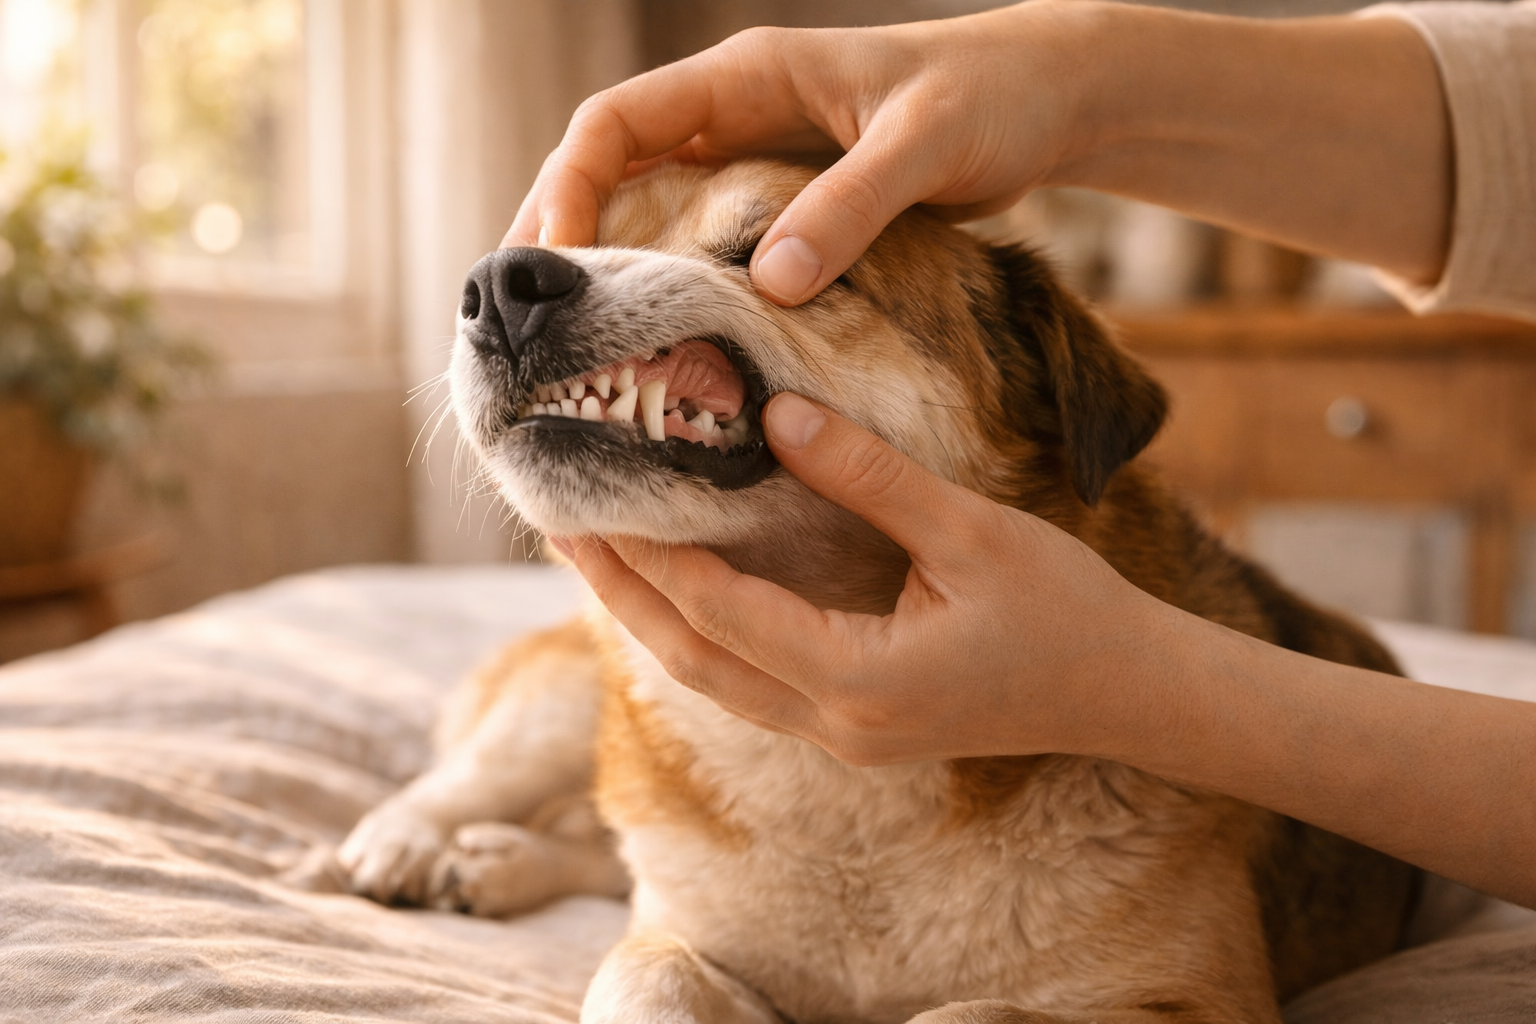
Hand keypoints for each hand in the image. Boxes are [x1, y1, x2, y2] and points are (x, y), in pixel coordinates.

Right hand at [504, 2, 1108, 303]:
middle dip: (559, 236)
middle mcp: (734, 114)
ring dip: (605, 268)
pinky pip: (704, 242)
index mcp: (748, 77)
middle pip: (610, 169)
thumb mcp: (922, 146)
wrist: (1045, 101)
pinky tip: (659, 339)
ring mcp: (754, 158)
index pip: (617, 122)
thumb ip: (849, 208)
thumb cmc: (990, 99)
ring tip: (567, 343)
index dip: (569, 186)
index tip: (555, 261)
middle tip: (523, 322)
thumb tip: (770, 288)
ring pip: (648, 208)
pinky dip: (671, 284)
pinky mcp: (785, 201)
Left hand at [560, 394, 1170, 765]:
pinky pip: (752, 684)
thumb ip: (870, 478)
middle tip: (556, 528)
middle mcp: (836, 725)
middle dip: (621, 596)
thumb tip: (778, 416)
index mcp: (862, 681)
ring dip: (653, 619)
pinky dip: (705, 635)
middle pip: (694, 661)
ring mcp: (842, 737)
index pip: (722, 613)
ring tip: (597, 557)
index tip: (591, 498)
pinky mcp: (855, 728)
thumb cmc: (1066, 610)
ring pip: (716, 682)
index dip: (650, 556)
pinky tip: (681, 591)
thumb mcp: (970, 533)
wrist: (1130, 694)